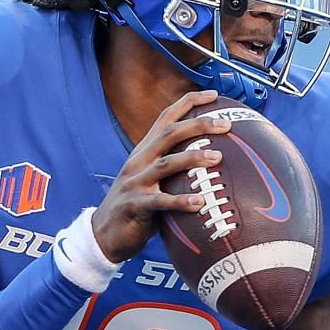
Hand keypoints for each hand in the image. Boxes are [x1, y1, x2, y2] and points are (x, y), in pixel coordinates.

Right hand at [90, 90, 229, 263]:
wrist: (104, 234)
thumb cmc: (138, 207)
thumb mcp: (153, 181)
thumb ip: (174, 169)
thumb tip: (214, 161)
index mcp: (144, 151)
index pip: (166, 118)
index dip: (188, 103)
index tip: (214, 95)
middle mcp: (138, 161)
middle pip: (169, 134)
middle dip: (198, 125)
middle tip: (225, 124)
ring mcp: (135, 183)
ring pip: (166, 164)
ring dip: (193, 158)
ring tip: (218, 158)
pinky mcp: (134, 206)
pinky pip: (160, 202)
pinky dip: (180, 201)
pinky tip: (199, 202)